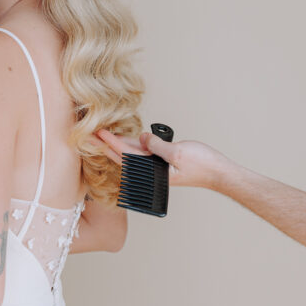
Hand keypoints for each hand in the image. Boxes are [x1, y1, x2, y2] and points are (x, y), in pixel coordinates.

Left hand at [95, 130, 231, 190]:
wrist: (218, 172)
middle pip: (123, 157)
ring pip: (131, 154)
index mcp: (153, 172)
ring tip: (100, 135)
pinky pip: (143, 152)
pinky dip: (131, 144)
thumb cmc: (203, 165)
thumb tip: (143, 138)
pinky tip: (123, 138)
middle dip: (105, 146)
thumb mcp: (179, 154)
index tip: (98, 132)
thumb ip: (158, 146)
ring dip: (116, 144)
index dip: (111, 142)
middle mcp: (152, 171)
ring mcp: (156, 167)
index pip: (126, 155)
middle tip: (88, 135)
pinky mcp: (163, 162)